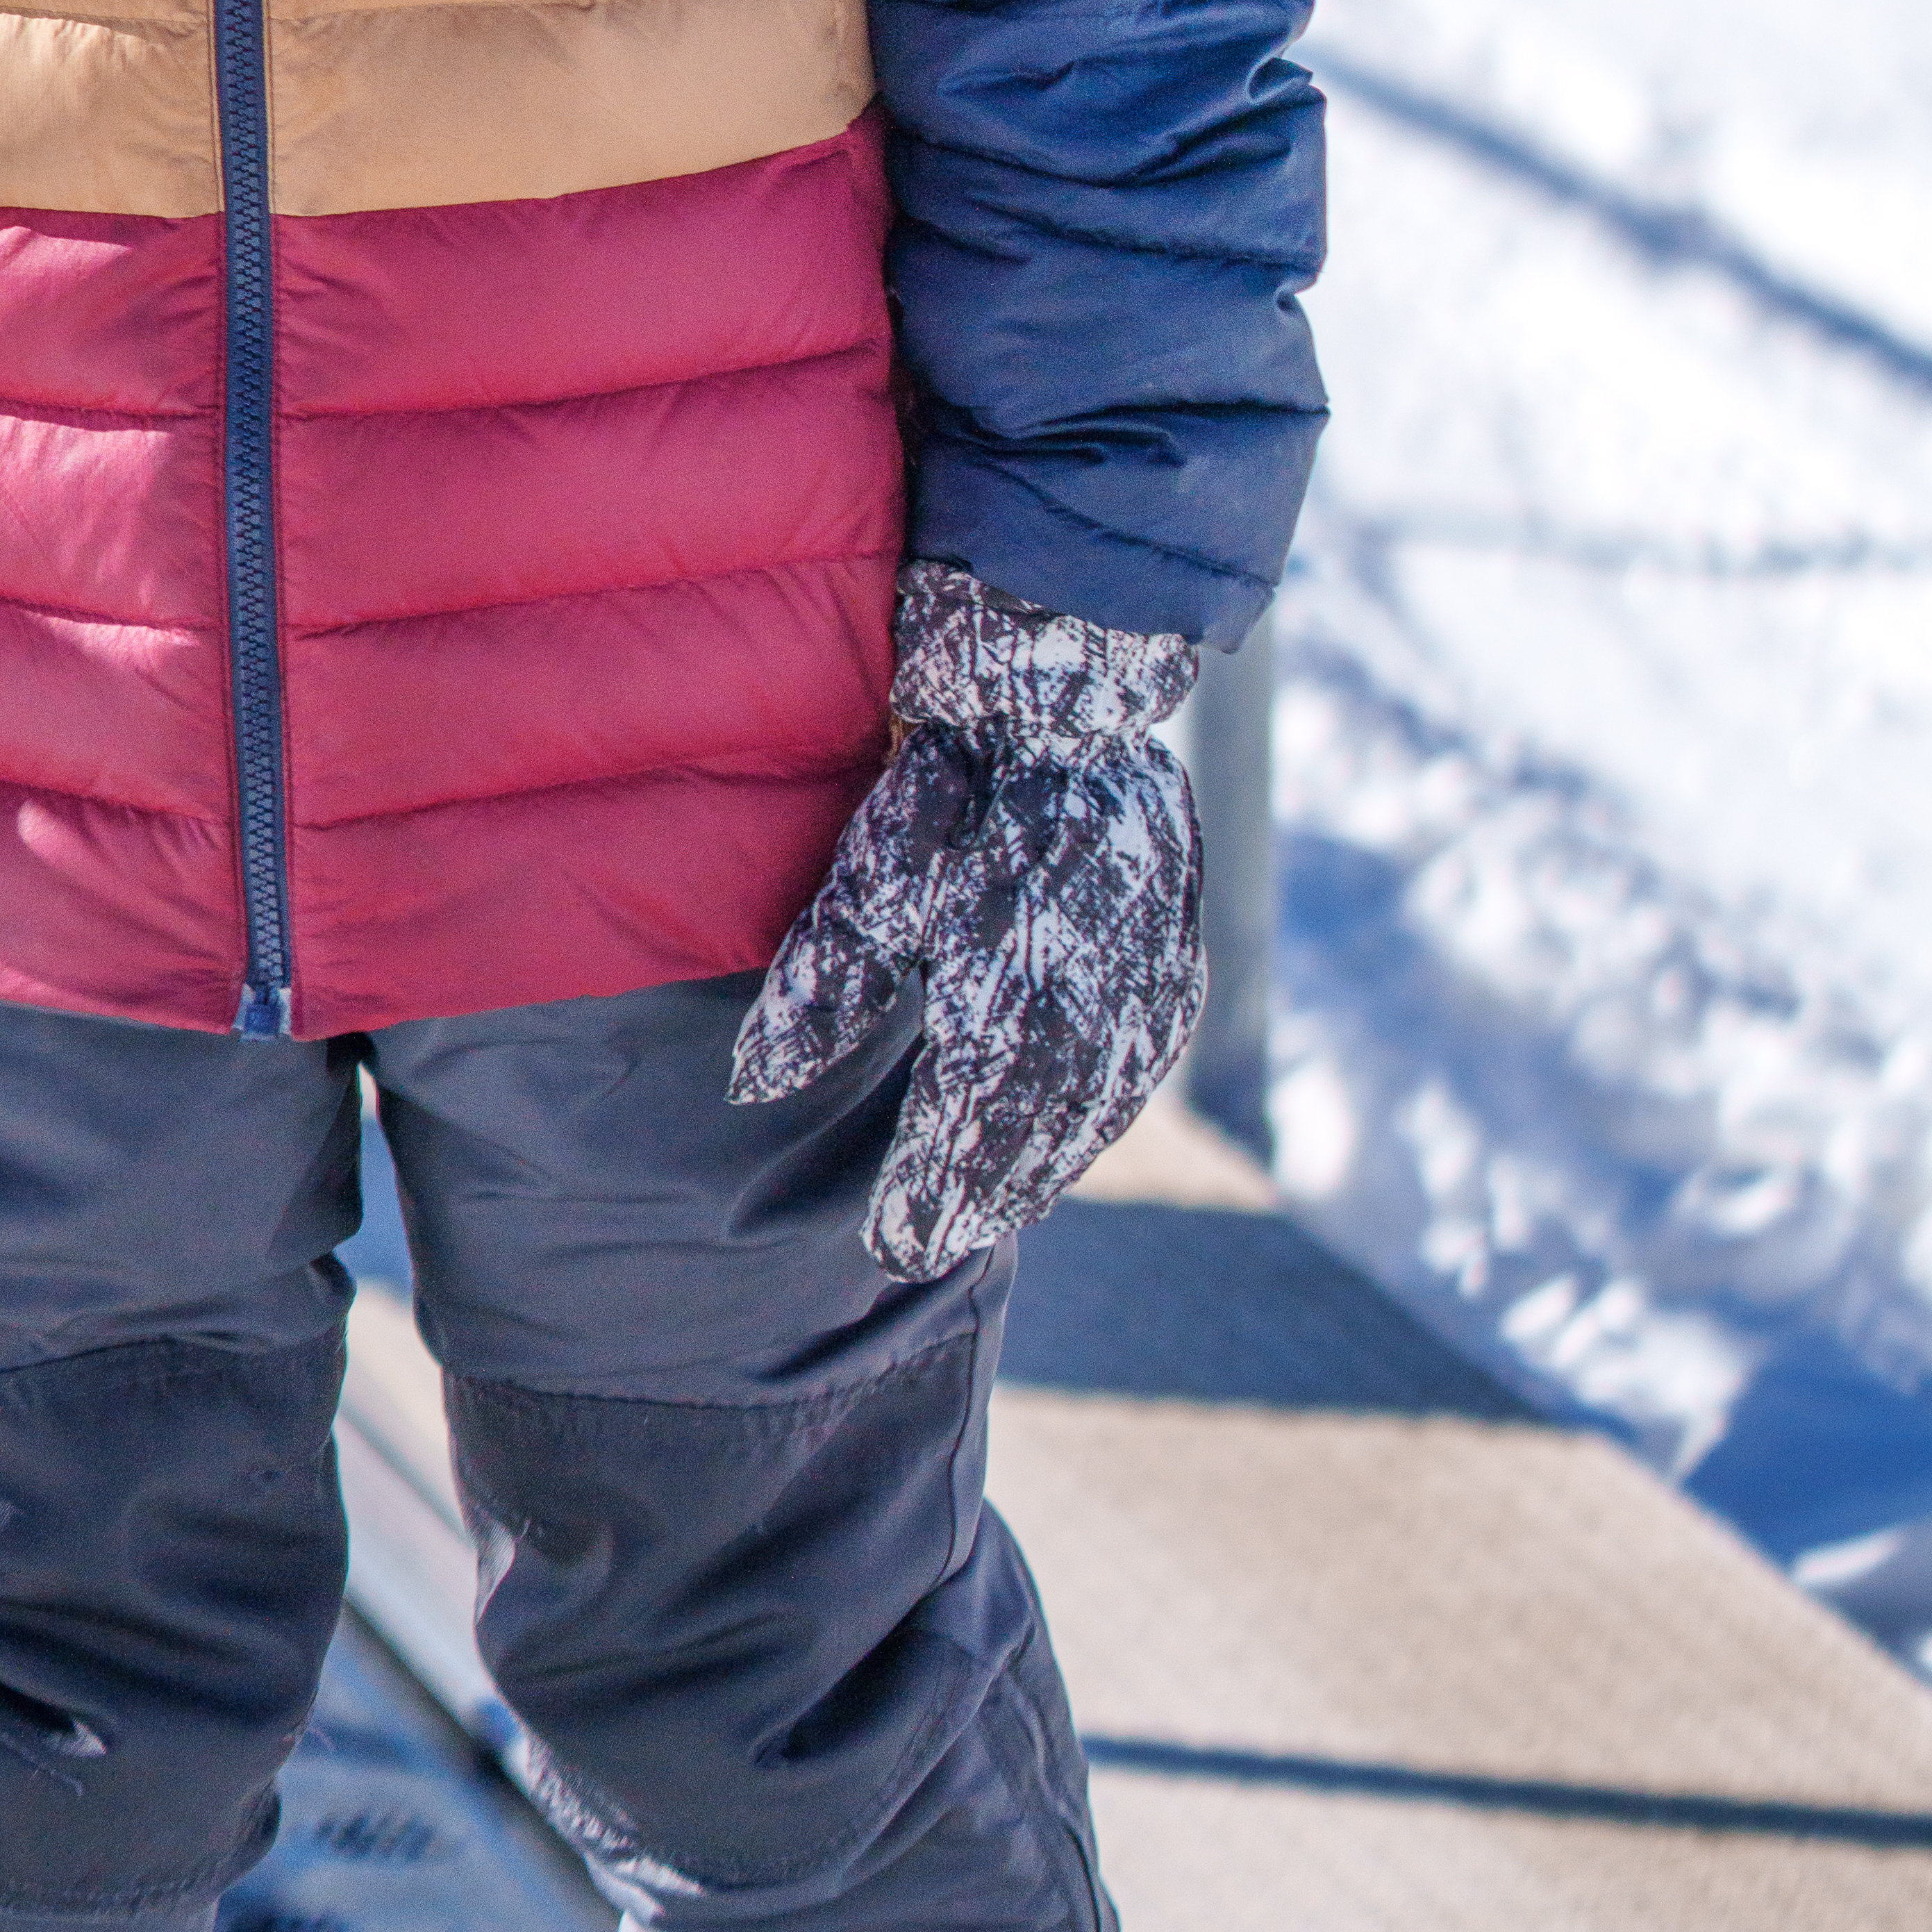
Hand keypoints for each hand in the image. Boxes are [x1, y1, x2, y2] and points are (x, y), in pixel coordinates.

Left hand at [731, 564, 1206, 1277]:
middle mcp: (1095, 992)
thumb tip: (754, 1086)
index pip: (968, 1123)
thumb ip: (820, 987)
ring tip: (985, 1210)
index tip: (889, 1243)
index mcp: (1014, 979)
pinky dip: (1098, 1110)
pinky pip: (1143, 1058)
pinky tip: (1061, 1138)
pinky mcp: (1177, 949)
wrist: (1059, 686)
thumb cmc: (944, 783)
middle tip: (927, 1245)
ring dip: (1044, 1163)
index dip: (931, 1191)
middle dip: (982, 1194)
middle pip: (1038, 1132)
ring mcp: (1151, 974)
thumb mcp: (865, 875)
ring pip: (1099, 1103)